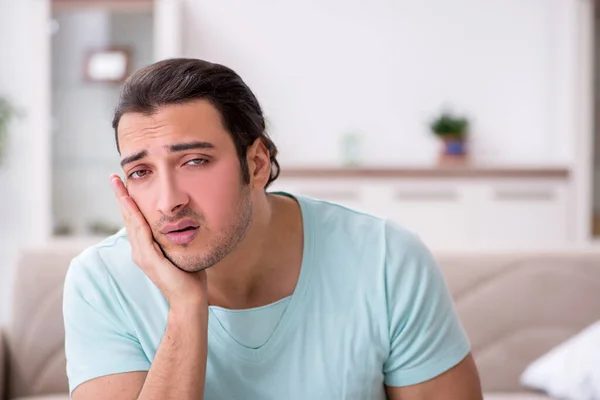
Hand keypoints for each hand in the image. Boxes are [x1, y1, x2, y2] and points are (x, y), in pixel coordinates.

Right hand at [110, 174, 207, 311]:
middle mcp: (140, 251)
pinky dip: (134, 215)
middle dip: (121, 196)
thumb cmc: (190, 277)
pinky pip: (141, 232)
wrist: (189, 299)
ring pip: (131, 221)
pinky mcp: (149, 259)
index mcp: (147, 249)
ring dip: (124, 201)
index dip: (129, 202)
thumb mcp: (182, 251)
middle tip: (114, 177)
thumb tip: (187, 224)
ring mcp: (142, 255)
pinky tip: (130, 202)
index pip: (135, 220)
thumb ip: (178, 238)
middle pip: (128, 217)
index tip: (125, 184)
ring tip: (118, 184)